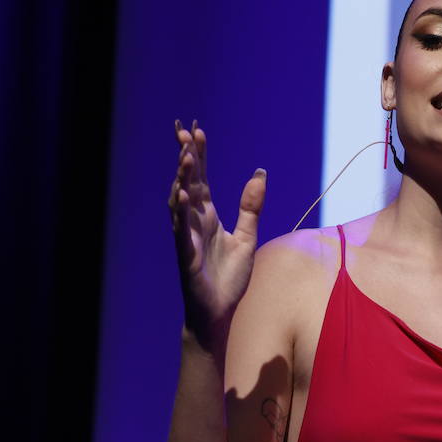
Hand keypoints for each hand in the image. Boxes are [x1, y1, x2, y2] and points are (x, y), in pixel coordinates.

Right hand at [167, 119, 265, 351]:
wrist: (220, 311)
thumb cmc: (229, 278)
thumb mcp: (246, 236)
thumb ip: (251, 206)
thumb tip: (260, 173)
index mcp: (207, 216)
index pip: (202, 179)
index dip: (200, 155)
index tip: (197, 130)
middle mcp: (194, 222)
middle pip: (188, 183)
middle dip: (186, 157)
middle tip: (184, 131)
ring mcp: (188, 237)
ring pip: (181, 201)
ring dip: (183, 179)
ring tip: (186, 155)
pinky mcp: (186, 254)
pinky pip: (182, 229)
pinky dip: (181, 211)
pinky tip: (183, 194)